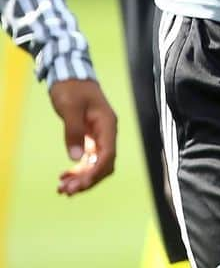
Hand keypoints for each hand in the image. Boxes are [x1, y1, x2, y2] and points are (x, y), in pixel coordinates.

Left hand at [49, 78, 116, 194]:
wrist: (70, 76)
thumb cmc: (71, 89)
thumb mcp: (70, 108)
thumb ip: (74, 131)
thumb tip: (75, 157)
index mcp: (107, 124)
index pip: (108, 154)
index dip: (96, 172)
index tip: (80, 185)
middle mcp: (107, 132)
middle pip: (104, 164)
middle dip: (88, 179)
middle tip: (66, 191)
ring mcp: (99, 135)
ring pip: (97, 164)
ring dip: (82, 178)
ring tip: (62, 188)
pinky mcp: (90, 137)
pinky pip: (88, 159)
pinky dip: (79, 170)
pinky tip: (65, 176)